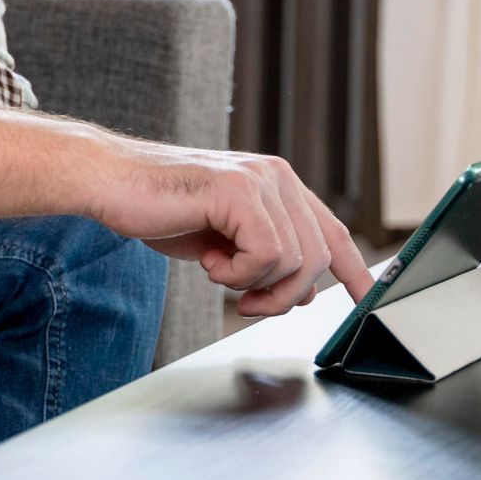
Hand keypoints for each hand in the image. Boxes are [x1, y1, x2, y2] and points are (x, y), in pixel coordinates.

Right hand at [85, 140, 371, 318]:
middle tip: (244, 304)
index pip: (333, 231)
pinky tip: (207, 260)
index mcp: (278, 185)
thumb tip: (306, 292)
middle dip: (284, 297)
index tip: (367, 301)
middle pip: (318, 257)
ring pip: (296, 261)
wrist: (112, 185)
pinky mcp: (238, 190)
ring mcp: (259, 178)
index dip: (354, 270)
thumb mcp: (225, 244)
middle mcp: (277, 175)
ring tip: (217, 273)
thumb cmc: (162, 211)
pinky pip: (266, 255)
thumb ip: (266, 259)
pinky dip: (236, 274)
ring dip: (255, 285)